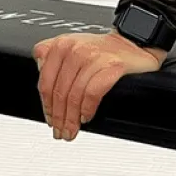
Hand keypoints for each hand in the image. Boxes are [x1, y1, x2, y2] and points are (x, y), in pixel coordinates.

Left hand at [30, 30, 164, 139]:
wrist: (133, 44)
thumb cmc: (103, 50)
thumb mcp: (72, 48)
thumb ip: (51, 60)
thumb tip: (42, 85)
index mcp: (60, 46)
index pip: (46, 82)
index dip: (46, 106)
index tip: (49, 119)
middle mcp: (74, 49)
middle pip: (59, 92)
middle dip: (58, 117)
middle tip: (60, 131)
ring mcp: (93, 57)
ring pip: (74, 95)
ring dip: (71, 119)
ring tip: (71, 130)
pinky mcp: (111, 66)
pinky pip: (92, 93)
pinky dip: (87, 109)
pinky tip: (85, 117)